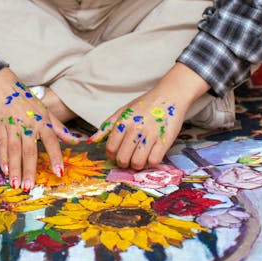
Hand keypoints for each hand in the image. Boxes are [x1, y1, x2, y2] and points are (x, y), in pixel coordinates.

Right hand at [0, 68, 81, 190]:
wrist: (6, 88)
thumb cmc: (29, 103)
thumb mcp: (47, 112)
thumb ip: (60, 129)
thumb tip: (76, 141)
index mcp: (43, 122)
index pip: (52, 141)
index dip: (56, 157)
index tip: (59, 172)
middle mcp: (29, 125)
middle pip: (30, 150)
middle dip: (30, 169)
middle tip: (30, 187)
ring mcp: (13, 126)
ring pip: (15, 150)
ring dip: (15, 168)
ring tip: (17, 184)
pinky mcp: (0, 127)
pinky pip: (2, 145)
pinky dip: (3, 158)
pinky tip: (5, 170)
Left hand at [88, 63, 208, 169]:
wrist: (169, 96)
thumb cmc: (145, 104)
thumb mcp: (124, 110)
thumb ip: (108, 125)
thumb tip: (92, 140)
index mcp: (124, 121)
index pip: (111, 148)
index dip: (112, 156)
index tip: (117, 155)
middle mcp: (136, 128)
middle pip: (123, 158)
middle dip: (123, 163)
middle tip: (128, 159)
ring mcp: (150, 134)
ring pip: (137, 163)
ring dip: (137, 164)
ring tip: (139, 158)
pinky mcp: (165, 140)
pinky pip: (154, 161)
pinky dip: (151, 162)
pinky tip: (151, 154)